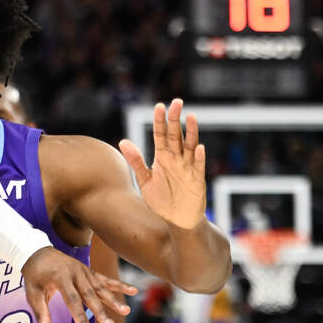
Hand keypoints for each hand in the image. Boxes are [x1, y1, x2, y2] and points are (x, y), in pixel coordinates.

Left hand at [22, 247, 136, 322]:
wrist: (37, 251)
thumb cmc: (34, 275)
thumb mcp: (32, 292)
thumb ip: (40, 312)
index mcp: (60, 276)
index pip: (72, 298)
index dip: (79, 314)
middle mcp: (75, 272)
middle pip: (89, 294)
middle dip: (100, 311)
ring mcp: (84, 270)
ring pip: (100, 287)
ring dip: (113, 299)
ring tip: (126, 311)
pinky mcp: (89, 271)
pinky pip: (105, 279)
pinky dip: (119, 285)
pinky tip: (133, 290)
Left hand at [118, 99, 206, 229]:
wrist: (176, 220)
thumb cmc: (161, 200)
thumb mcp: (145, 180)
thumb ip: (136, 161)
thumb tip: (122, 142)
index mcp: (163, 158)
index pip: (160, 135)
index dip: (159, 121)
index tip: (159, 106)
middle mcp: (176, 160)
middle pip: (175, 136)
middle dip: (175, 120)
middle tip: (176, 102)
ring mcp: (188, 169)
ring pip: (190, 147)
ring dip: (191, 132)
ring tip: (190, 117)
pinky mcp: (197, 181)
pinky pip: (198, 167)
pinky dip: (199, 157)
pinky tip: (199, 147)